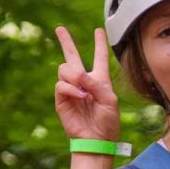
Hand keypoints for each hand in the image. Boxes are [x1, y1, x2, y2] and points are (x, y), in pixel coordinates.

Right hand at [54, 26, 120, 141]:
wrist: (97, 139)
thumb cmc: (108, 122)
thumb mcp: (110, 100)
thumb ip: (96, 84)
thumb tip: (77, 73)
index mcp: (99, 80)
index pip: (99, 58)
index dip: (99, 44)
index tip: (98, 30)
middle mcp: (84, 82)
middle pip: (72, 57)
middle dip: (65, 41)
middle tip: (59, 28)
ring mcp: (71, 89)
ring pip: (65, 69)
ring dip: (75, 77)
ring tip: (84, 92)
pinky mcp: (62, 99)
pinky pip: (61, 84)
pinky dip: (71, 89)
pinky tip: (80, 97)